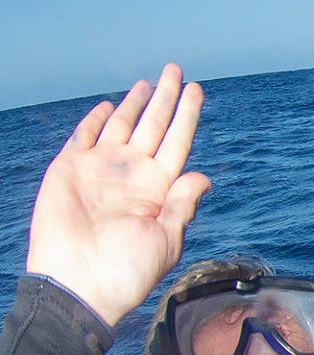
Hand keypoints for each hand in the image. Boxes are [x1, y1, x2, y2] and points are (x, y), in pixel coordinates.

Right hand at [25, 65, 209, 328]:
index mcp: (160, 188)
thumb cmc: (126, 270)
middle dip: (164, 98)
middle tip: (175, 70)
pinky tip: (110, 106)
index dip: (187, 115)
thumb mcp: (166, 240)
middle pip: (153, 125)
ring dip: (134, 104)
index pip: (178, 141)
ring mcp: (101, 170)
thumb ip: (182, 205)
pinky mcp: (69, 170)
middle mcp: (133, 174)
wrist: (78, 284)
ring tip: (149, 82)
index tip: (197, 89)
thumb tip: (203, 176)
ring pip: (122, 126)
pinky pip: (84, 137)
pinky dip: (96, 120)